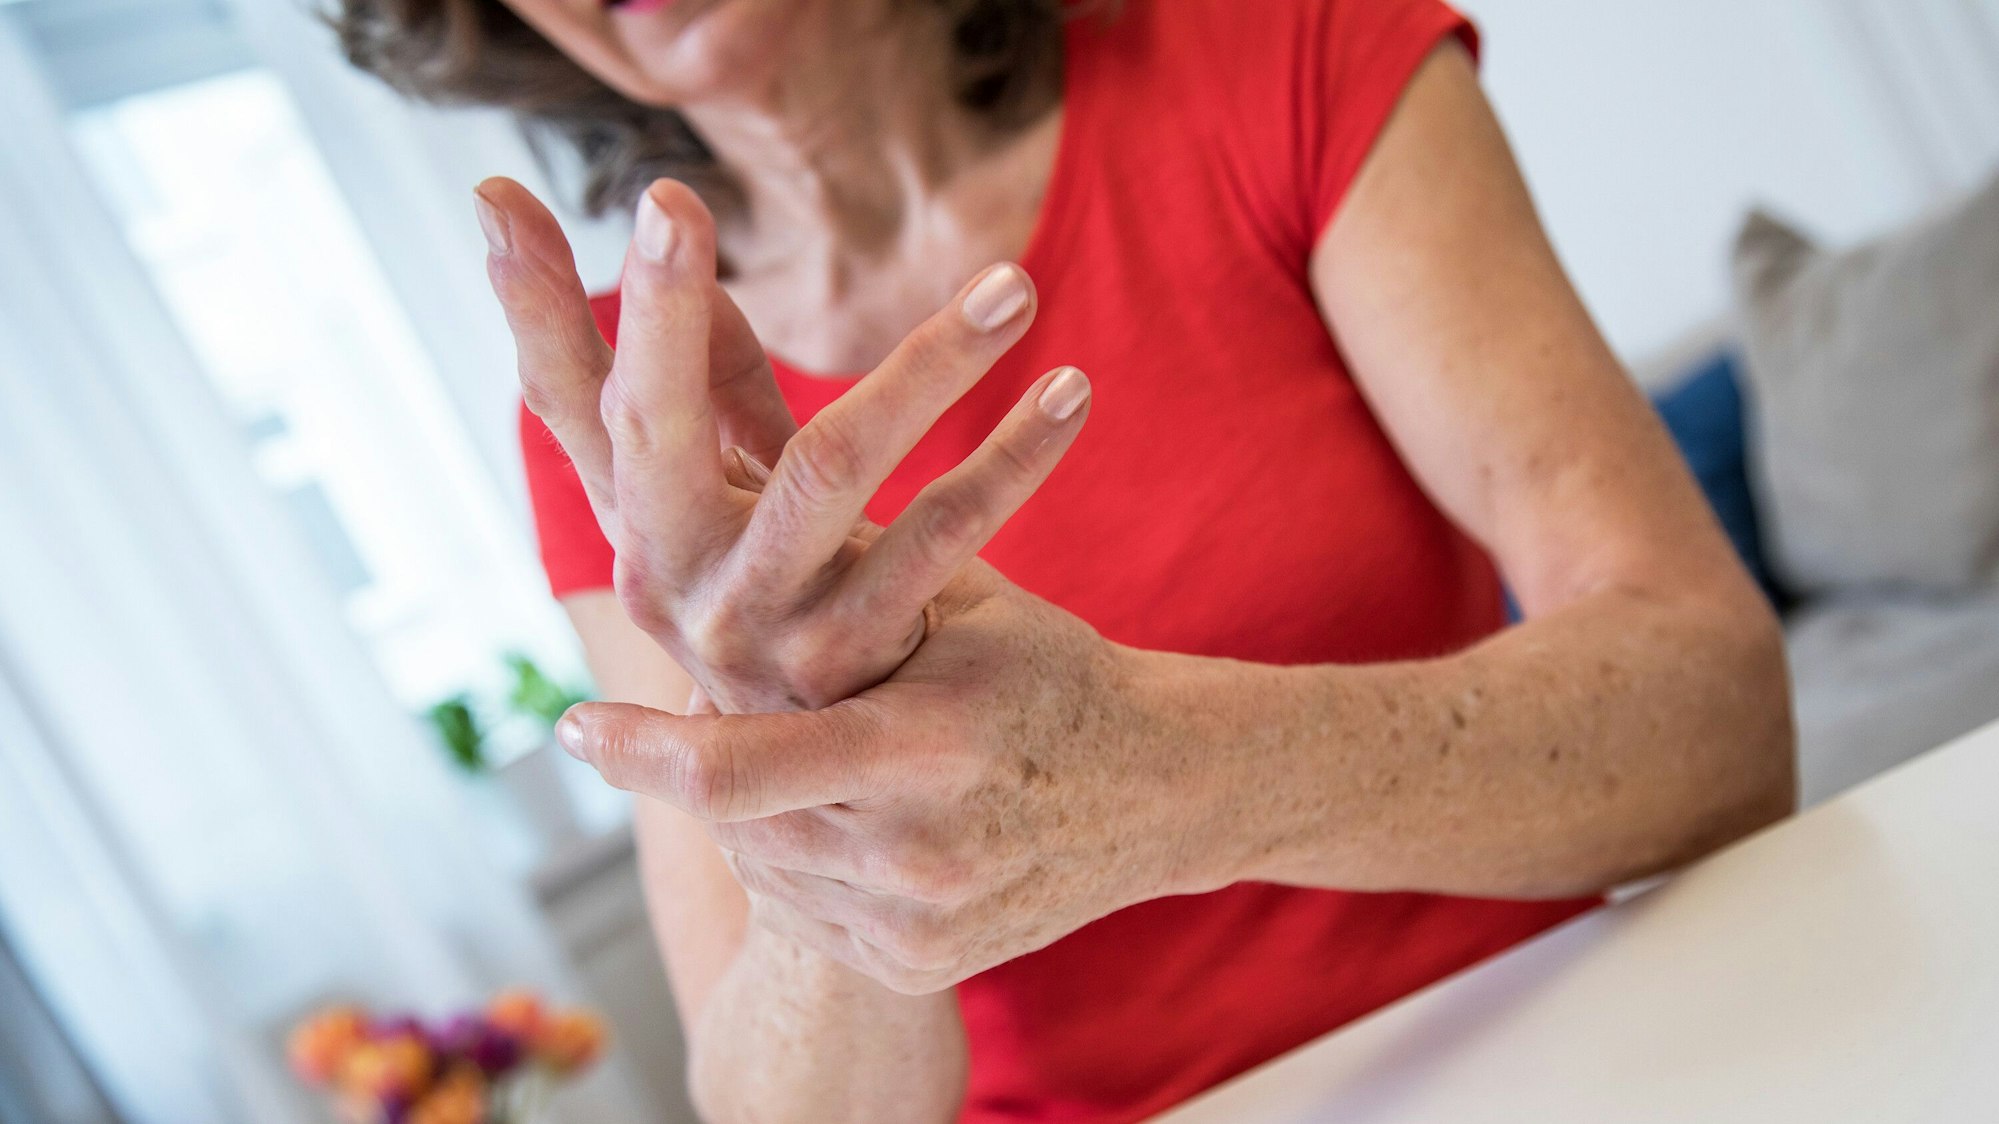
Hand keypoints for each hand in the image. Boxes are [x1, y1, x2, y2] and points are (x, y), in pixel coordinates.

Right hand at [475, 176, 1091, 712]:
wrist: (823, 809)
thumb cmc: (776, 610)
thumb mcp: (731, 503)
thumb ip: (705, 378)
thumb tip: (675, 242)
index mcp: (642, 528)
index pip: (568, 398)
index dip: (532, 305)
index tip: (493, 195)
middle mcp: (677, 581)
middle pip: (654, 429)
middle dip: (651, 315)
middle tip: (664, 205)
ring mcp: (763, 632)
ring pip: (826, 467)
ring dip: (924, 364)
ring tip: (1012, 285)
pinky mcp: (861, 668)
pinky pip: (938, 541)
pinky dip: (1011, 460)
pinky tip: (1074, 395)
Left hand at [557, 568, 1230, 995]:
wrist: (1161, 789)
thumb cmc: (1050, 671)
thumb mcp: (961, 602)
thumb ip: (842, 566)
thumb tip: (720, 469)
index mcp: (922, 744)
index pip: (735, 767)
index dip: (641, 753)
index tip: (573, 727)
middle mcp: (914, 849)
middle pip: (738, 818)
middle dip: (700, 765)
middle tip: (679, 728)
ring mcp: (917, 922)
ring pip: (764, 864)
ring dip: (752, 810)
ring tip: (796, 756)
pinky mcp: (919, 964)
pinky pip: (809, 913)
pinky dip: (799, 860)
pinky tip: (840, 816)